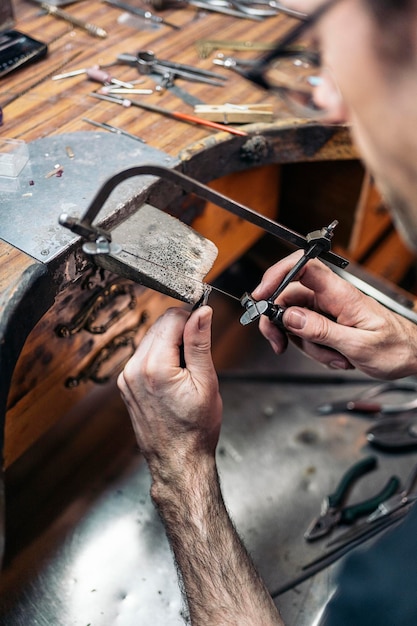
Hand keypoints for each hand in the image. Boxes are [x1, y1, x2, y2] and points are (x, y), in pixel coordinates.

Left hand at [117, 306, 221, 475]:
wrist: (178, 460)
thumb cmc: (195, 428)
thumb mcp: (206, 381)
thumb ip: (200, 342)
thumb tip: (202, 312)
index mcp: (154, 366)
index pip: (171, 318)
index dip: (192, 317)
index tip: (205, 324)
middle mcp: (134, 369)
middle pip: (160, 325)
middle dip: (182, 331)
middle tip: (199, 354)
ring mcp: (126, 377)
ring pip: (152, 338)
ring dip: (171, 344)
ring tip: (187, 370)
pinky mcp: (126, 383)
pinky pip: (145, 355)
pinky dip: (162, 356)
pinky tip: (174, 376)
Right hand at [252, 251, 416, 379]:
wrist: (413, 357)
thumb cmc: (396, 348)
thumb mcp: (358, 345)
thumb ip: (321, 330)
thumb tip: (290, 317)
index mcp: (340, 294)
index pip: (303, 267)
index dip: (278, 274)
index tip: (262, 294)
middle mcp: (331, 297)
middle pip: (289, 297)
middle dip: (279, 322)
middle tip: (278, 342)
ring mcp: (328, 310)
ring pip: (295, 319)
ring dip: (304, 343)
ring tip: (331, 356)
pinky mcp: (328, 322)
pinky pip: (306, 331)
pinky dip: (312, 348)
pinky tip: (333, 356)